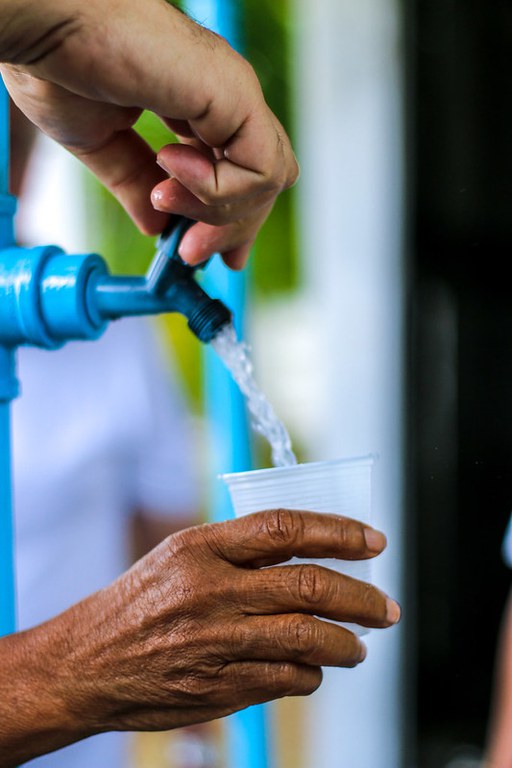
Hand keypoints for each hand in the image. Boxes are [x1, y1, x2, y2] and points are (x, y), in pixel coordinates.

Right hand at [0, 0, 297, 267]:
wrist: (45, 26)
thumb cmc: (61, 62)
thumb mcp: (102, 145)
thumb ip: (134, 185)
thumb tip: (157, 224)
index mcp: (197, 106)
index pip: (241, 171)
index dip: (229, 217)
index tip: (198, 249)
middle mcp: (223, 99)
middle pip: (264, 181)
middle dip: (231, 227)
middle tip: (190, 251)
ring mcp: (233, 94)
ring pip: (268, 179)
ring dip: (218, 212)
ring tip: (163, 197)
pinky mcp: (234, 93)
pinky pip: (259, 168)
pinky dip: (218, 188)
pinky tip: (169, 167)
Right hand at [0, 510, 398, 764]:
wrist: (82, 666)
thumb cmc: (136, 605)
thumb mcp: (177, 557)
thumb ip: (235, 551)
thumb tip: (303, 550)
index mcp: (200, 547)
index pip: (285, 528)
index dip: (338, 531)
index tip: (373, 541)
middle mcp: (210, 589)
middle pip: (309, 585)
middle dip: (362, 597)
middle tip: (386, 608)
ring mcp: (215, 641)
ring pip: (308, 638)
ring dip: (347, 644)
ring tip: (360, 646)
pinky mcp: (217, 687)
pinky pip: (286, 680)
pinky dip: (311, 676)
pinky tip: (313, 673)